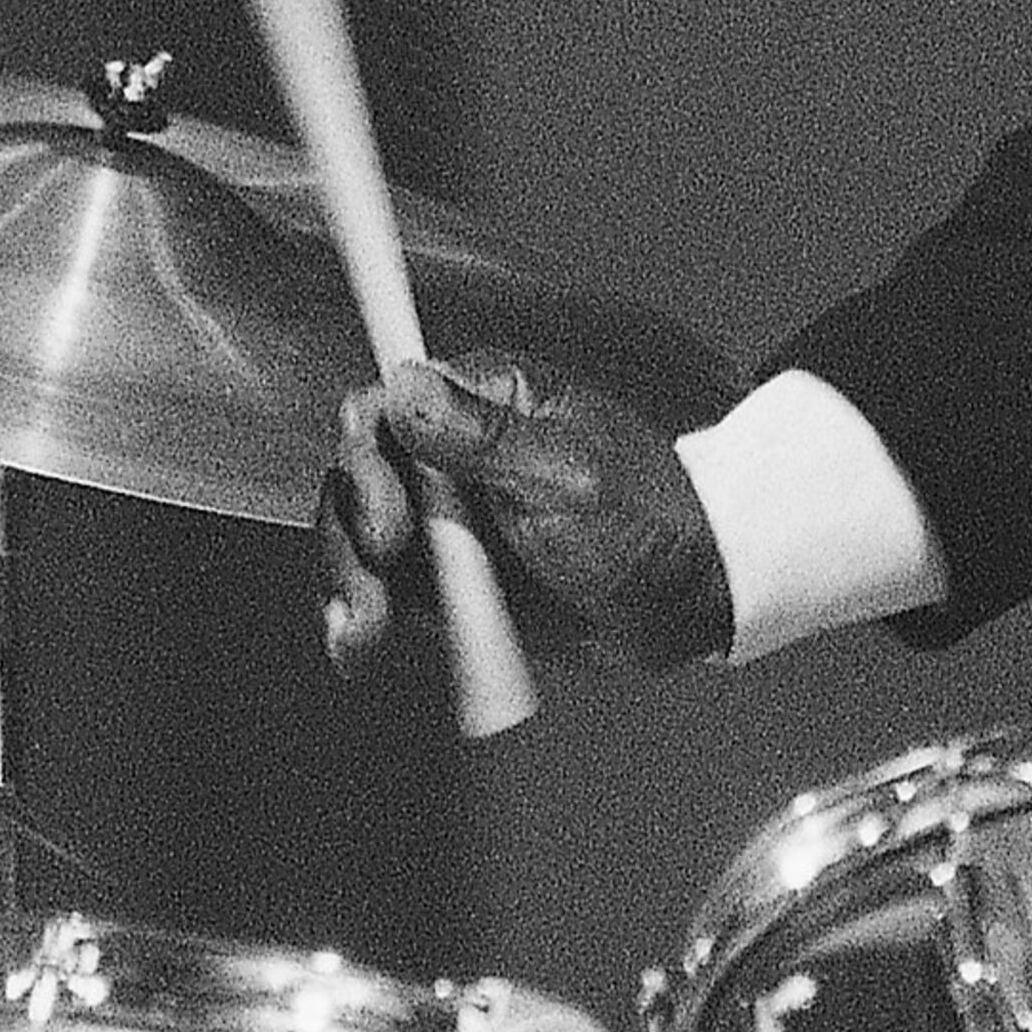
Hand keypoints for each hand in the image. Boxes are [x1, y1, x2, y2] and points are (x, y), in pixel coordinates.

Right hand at [317, 349, 732, 675]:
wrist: (685, 602)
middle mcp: (450, 454)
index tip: (386, 514)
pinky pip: (382, 591)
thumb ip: (485, 438)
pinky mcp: (443, 580)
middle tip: (384, 566)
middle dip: (353, 526)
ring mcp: (444, 519)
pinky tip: (354, 645)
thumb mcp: (569, 478)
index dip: (368, 450)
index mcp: (485, 402)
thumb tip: (407, 386)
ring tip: (360, 634)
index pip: (389, 402)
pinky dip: (358, 616)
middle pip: (360, 473)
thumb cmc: (648, 519)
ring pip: (357, 536)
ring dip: (345, 579)